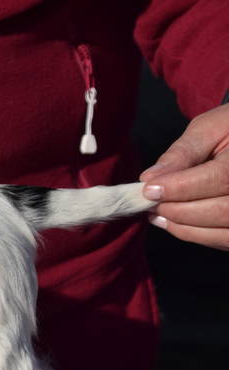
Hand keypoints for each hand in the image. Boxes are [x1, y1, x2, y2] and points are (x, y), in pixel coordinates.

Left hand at [140, 102, 228, 249]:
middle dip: (178, 210)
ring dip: (183, 227)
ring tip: (157, 214)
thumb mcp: (210, 128)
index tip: (148, 189)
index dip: (181, 188)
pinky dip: (197, 235)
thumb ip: (183, 153)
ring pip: (223, 234)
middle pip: (222, 211)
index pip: (219, 179)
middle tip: (149, 203)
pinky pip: (225, 241)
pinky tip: (174, 223)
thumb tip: (151, 178)